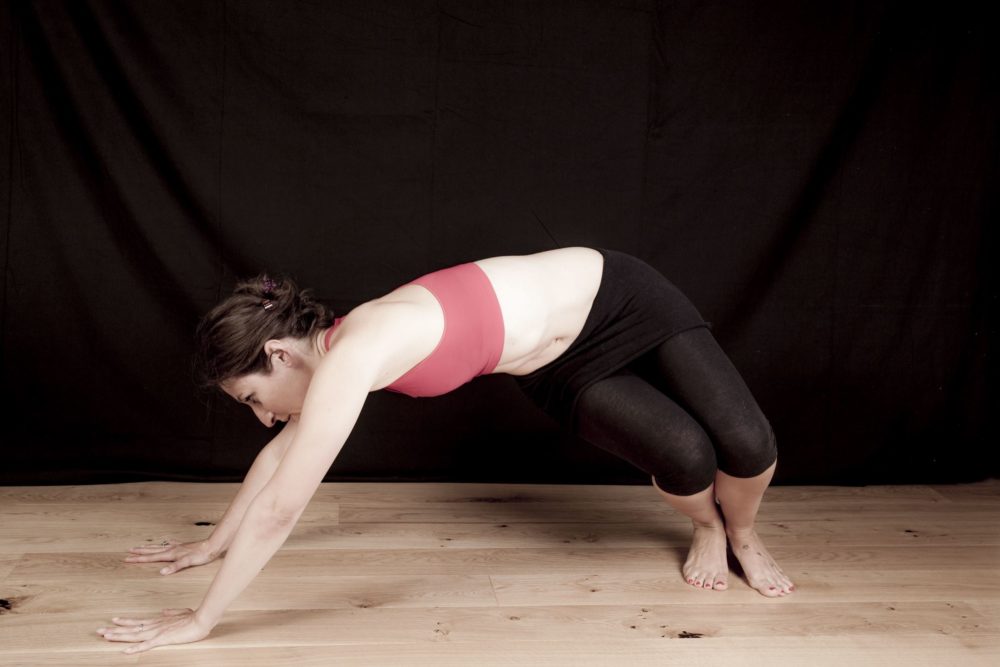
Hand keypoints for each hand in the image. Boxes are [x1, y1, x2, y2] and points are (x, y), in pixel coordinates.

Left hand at [96, 607, 211, 653]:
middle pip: (131, 629)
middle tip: (99, 631)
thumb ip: (171, 612)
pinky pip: (146, 645)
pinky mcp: (163, 639)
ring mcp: (158, 632)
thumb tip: (163, 611)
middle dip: (114, 630)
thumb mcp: (181, 613)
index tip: (113, 620)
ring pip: (134, 635)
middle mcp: (155, 626)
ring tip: (105, 636)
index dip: (125, 622)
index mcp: (159, 621)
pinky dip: (135, 648)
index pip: (138, 622)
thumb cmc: (194, 617)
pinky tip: (125, 651)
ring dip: (119, 636)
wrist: (202, 619)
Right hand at [124, 539, 219, 574]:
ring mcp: (177, 546)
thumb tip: (162, 572)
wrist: (212, 546)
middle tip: (128, 551)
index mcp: (171, 554)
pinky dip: (164, 544)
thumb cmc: (201, 555)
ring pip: (159, 547)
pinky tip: (165, 542)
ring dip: (148, 547)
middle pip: (152, 550)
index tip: (126, 559)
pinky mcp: (183, 546)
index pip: (151, 557)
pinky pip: (170, 544)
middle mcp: (172, 549)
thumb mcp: (187, 562)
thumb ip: (175, 567)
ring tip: (140, 546)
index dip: (138, 559)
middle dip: (139, 552)